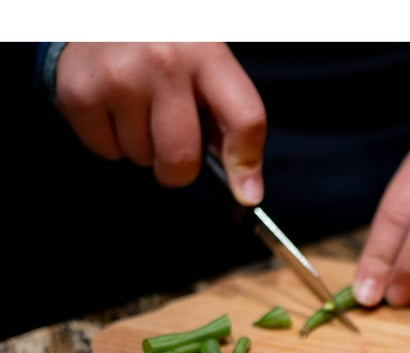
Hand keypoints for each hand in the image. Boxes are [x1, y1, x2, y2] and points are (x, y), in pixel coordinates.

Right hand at [55, 42, 265, 204]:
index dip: (246, 164)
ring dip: (143, 149)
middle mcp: (163, 61)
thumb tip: (246, 190)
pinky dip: (112, 141)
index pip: (244, 119)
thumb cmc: (165, 47)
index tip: (246, 194)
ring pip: (142, 159)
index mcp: (207, 53)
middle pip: (181, 159)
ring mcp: (119, 77)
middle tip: (173, 142)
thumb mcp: (205, 67)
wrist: (101, 11)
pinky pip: (107, 152)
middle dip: (179, 168)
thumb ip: (228, 123)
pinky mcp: (81, 92)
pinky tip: (114, 107)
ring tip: (138, 108)